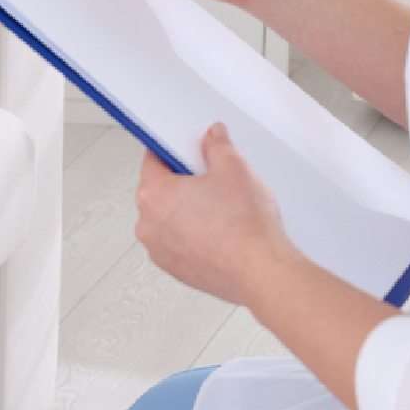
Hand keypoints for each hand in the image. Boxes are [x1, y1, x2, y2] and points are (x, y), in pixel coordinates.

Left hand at [135, 124, 300, 306]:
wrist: (261, 272)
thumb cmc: (245, 228)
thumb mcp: (235, 168)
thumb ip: (218, 146)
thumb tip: (212, 138)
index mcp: (153, 195)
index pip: (153, 159)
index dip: (173, 150)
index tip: (186, 151)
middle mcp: (148, 225)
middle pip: (160, 190)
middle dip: (184, 182)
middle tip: (213, 181)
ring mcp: (159, 250)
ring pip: (169, 218)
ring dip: (188, 210)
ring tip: (221, 210)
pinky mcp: (175, 268)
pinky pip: (178, 241)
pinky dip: (193, 235)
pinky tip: (220, 231)